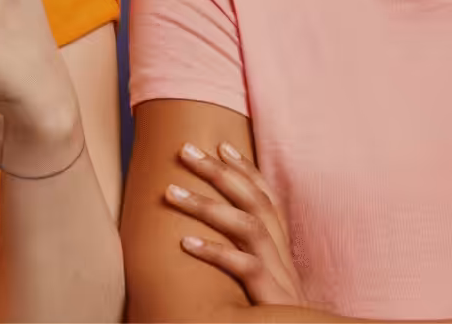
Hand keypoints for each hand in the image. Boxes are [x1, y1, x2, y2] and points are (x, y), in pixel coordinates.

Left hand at [164, 140, 307, 307]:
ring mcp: (277, 271)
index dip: (245, 168)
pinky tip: (185, 242)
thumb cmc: (275, 309)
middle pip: (252, 199)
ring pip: (247, 225)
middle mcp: (281, 251)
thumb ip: (248, 252)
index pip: (265, 195)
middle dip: (218, 171)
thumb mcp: (266, 275)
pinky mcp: (269, 294)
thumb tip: (210, 230)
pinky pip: (243, 268)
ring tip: (170, 191)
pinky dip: (215, 252)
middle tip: (184, 150)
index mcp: (280, 243)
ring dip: (207, 204)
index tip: (220, 144)